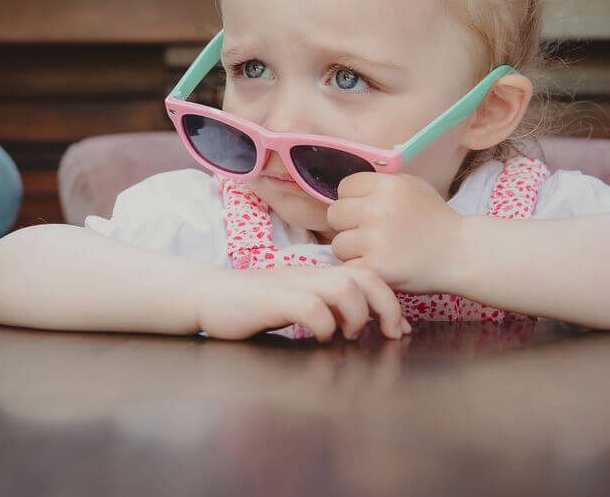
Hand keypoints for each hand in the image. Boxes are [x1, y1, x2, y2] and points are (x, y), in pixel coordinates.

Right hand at [194, 266, 410, 342]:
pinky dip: (323, 324)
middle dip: (387, 306)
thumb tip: (360, 324)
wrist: (210, 295)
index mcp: (320, 274)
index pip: (368, 275)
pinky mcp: (275, 299)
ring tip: (347, 334)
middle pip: (365, 277)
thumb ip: (328, 308)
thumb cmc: (255, 304)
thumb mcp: (298, 301)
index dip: (390, 301)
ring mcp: (294, 284)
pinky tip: (319, 336)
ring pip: (344, 288)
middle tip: (390, 333)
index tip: (399, 329)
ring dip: (356, 314)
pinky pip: (311, 307)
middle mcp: (312, 274)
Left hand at [327, 172, 463, 293]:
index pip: (344, 187)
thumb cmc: (435, 220)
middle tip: (370, 234)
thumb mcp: (413, 187)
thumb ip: (380, 184)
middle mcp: (379, 209)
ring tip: (378, 252)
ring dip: (353, 251)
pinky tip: (378, 266)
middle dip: (348, 225)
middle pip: (335, 214)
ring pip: (338, 244)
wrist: (461, 253)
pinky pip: (348, 267)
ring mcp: (376, 239)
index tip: (368, 211)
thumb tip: (346, 190)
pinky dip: (359, 270)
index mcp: (387, 186)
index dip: (353, 200)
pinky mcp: (376, 267)